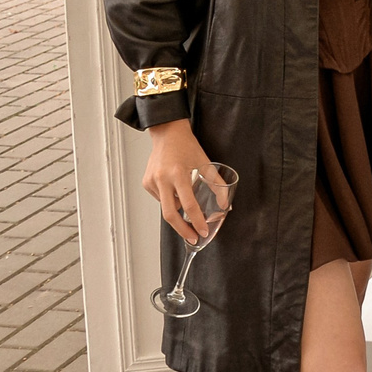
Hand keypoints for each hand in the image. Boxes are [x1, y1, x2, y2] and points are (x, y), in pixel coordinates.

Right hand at [143, 118, 212, 243]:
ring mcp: (151, 182)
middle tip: (193, 238)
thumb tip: (225, 204)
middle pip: (170, 215)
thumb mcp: (205, 163)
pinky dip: (170, 200)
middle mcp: (162, 180)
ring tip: (187, 201)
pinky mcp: (146, 183)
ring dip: (178, 210)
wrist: (167, 133)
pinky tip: (175, 188)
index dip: (197, 221)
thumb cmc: (188, 147)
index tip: (202, 232)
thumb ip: (216, 184)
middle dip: (183, 230)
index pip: (189, 205)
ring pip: (166, 206)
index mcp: (178, 174)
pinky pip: (160, 199)